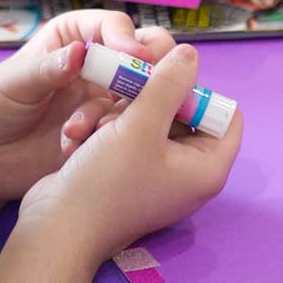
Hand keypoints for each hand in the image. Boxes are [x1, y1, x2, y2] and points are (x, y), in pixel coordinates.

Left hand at [0, 9, 154, 213]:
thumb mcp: (12, 82)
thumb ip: (47, 68)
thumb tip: (79, 52)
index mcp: (72, 39)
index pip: (113, 26)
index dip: (126, 38)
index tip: (132, 57)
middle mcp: (96, 67)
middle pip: (144, 54)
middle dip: (149, 67)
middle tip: (145, 86)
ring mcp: (103, 102)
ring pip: (143, 96)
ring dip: (124, 111)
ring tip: (79, 128)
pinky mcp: (104, 135)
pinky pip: (128, 131)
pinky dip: (111, 137)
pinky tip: (73, 145)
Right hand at [13, 40, 236, 267]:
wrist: (56, 228)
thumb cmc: (105, 183)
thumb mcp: (140, 126)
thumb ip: (168, 85)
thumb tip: (190, 54)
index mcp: (207, 168)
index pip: (226, 115)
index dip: (199, 92)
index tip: (165, 84)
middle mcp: (187, 172)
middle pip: (182, 113)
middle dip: (146, 101)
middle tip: (121, 99)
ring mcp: (156, 174)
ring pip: (146, 120)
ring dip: (115, 114)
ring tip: (92, 126)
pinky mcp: (127, 173)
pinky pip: (125, 137)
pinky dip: (103, 131)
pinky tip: (79, 138)